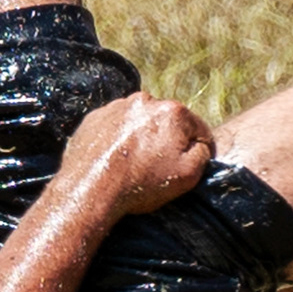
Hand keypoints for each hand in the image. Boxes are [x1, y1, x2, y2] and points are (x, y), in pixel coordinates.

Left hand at [56, 92, 216, 218]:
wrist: (90, 190)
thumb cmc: (140, 185)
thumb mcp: (187, 176)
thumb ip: (202, 153)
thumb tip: (199, 144)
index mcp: (173, 112)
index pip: (197, 129)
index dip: (196, 150)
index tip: (184, 166)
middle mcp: (145, 101)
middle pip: (167, 122)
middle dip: (166, 141)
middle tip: (155, 168)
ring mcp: (117, 107)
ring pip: (140, 122)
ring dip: (141, 138)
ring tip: (133, 165)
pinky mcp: (96, 117)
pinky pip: (116, 126)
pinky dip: (118, 139)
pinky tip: (115, 159)